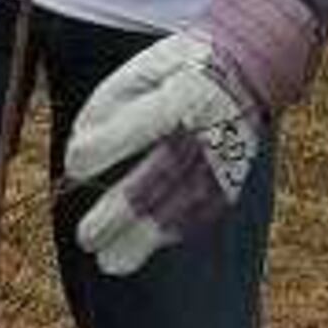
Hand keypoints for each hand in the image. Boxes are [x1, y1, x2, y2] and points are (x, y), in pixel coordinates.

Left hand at [61, 0, 323, 277]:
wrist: (252, 65)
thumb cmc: (183, 67)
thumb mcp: (145, 67)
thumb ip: (110, 103)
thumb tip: (78, 147)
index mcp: (188, 90)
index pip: (148, 120)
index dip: (111, 144)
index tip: (75, 162)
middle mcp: (211, 127)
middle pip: (167, 172)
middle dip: (125, 209)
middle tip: (88, 237)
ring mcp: (227, 156)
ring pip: (186, 203)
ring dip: (147, 236)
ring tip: (109, 261)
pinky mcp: (234, 177)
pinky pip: (203, 211)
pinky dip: (171, 232)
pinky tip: (141, 248)